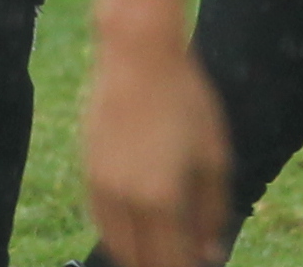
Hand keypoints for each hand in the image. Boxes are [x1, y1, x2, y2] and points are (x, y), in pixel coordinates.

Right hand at [80, 21, 235, 266]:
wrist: (138, 56)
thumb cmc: (185, 100)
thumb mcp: (214, 154)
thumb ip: (214, 210)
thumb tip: (211, 252)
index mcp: (162, 199)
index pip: (172, 260)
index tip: (200, 264)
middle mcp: (127, 201)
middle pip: (141, 259)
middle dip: (163, 265)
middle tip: (183, 258)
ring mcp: (102, 188)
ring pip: (117, 245)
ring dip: (138, 256)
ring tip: (162, 252)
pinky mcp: (88, 173)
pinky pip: (101, 222)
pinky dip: (118, 236)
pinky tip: (136, 232)